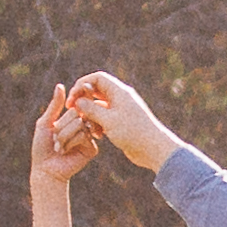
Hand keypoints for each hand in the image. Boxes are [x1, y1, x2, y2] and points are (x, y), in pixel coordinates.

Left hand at [33, 84, 102, 187]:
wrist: (46, 169)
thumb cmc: (42, 146)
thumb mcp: (45, 123)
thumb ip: (55, 105)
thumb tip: (60, 85)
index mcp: (73, 119)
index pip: (76, 106)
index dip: (70, 109)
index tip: (62, 116)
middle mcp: (83, 126)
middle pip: (77, 114)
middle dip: (62, 127)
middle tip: (55, 140)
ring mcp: (88, 137)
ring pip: (80, 125)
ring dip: (64, 136)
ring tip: (58, 147)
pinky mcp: (92, 148)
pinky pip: (84, 137)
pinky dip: (71, 142)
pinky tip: (66, 151)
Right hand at [66, 72, 182, 175]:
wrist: (153, 149)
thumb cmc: (133, 132)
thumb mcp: (108, 120)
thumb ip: (91, 109)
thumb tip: (78, 101)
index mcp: (119, 91)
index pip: (96, 78)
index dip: (81, 85)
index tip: (72, 99)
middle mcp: (120, 97)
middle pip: (96, 91)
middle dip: (83, 100)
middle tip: (73, 111)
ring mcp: (121, 109)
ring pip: (99, 105)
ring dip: (90, 115)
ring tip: (87, 127)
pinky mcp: (122, 122)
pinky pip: (104, 118)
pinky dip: (98, 124)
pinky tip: (97, 135)